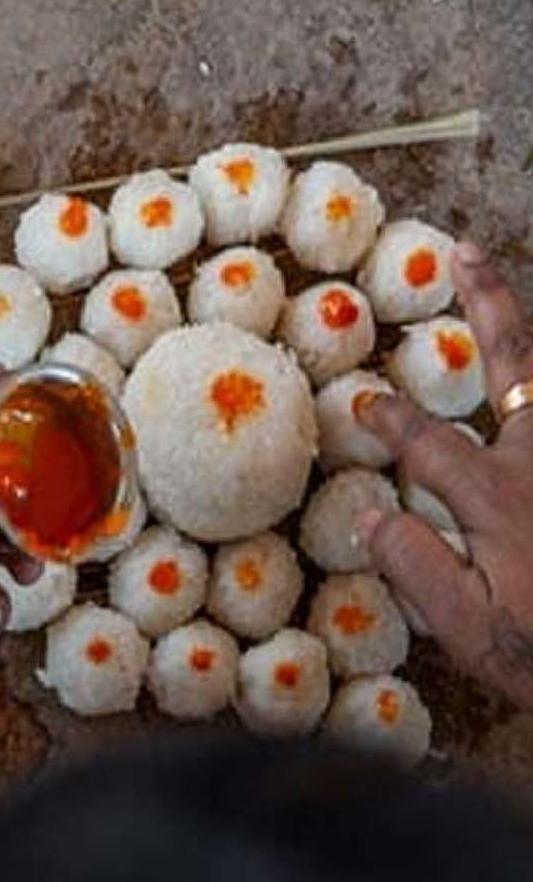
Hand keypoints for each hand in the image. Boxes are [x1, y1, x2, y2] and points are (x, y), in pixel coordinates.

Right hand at [359, 241, 532, 709]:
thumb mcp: (470, 629)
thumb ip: (417, 568)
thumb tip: (368, 515)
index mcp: (499, 498)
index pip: (428, 442)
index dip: (391, 420)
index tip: (364, 404)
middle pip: (514, 363)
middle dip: (485, 303)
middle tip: (464, 252)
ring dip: (521, 324)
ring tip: (497, 280)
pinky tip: (523, 368)